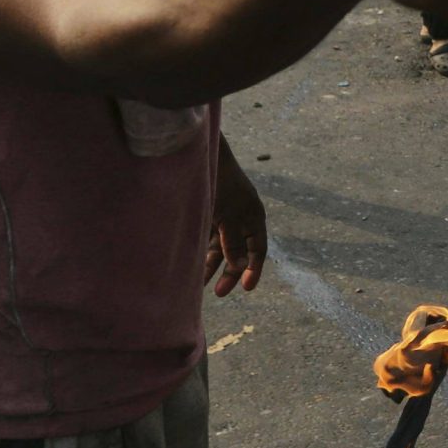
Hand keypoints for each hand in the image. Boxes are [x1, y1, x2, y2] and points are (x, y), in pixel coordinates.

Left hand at [205, 159, 267, 296]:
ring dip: (209, 264)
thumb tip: (239, 264)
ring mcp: (223, 215)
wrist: (198, 155)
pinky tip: (188, 264)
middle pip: (238, 252)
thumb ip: (232, 240)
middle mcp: (240, 218)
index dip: (253, 269)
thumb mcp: (228, 214)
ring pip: (218, 247)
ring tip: (195, 284)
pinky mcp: (206, 213)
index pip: (259, 249)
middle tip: (218, 292)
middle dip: (229, 272)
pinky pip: (205, 238)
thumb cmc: (219, 182)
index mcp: (254, 216)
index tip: (246, 288)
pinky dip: (198, 251)